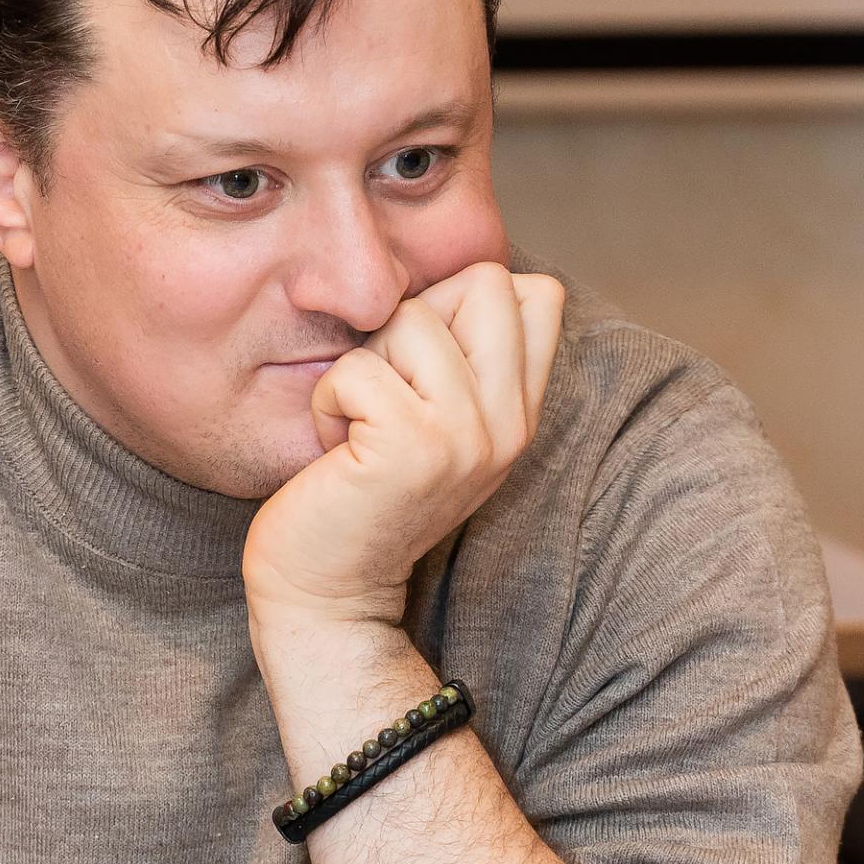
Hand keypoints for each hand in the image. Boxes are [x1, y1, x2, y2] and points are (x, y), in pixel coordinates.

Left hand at [243, 263, 563, 628]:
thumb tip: (461, 272)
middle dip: (414, 319)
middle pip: (484, 280)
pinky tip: (336, 452)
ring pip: (410, 318)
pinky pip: (356, 369)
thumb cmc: (360, 491)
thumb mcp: (434, 419)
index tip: (421, 369)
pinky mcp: (413, 447)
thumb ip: (461, 356)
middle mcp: (510, 423)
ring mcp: (468, 435)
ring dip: (361, 367)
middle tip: (387, 393)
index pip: (536, 294)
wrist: (327, 591)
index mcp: (520, 412)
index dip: (462, 303)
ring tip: (359, 429)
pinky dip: (328, 402)